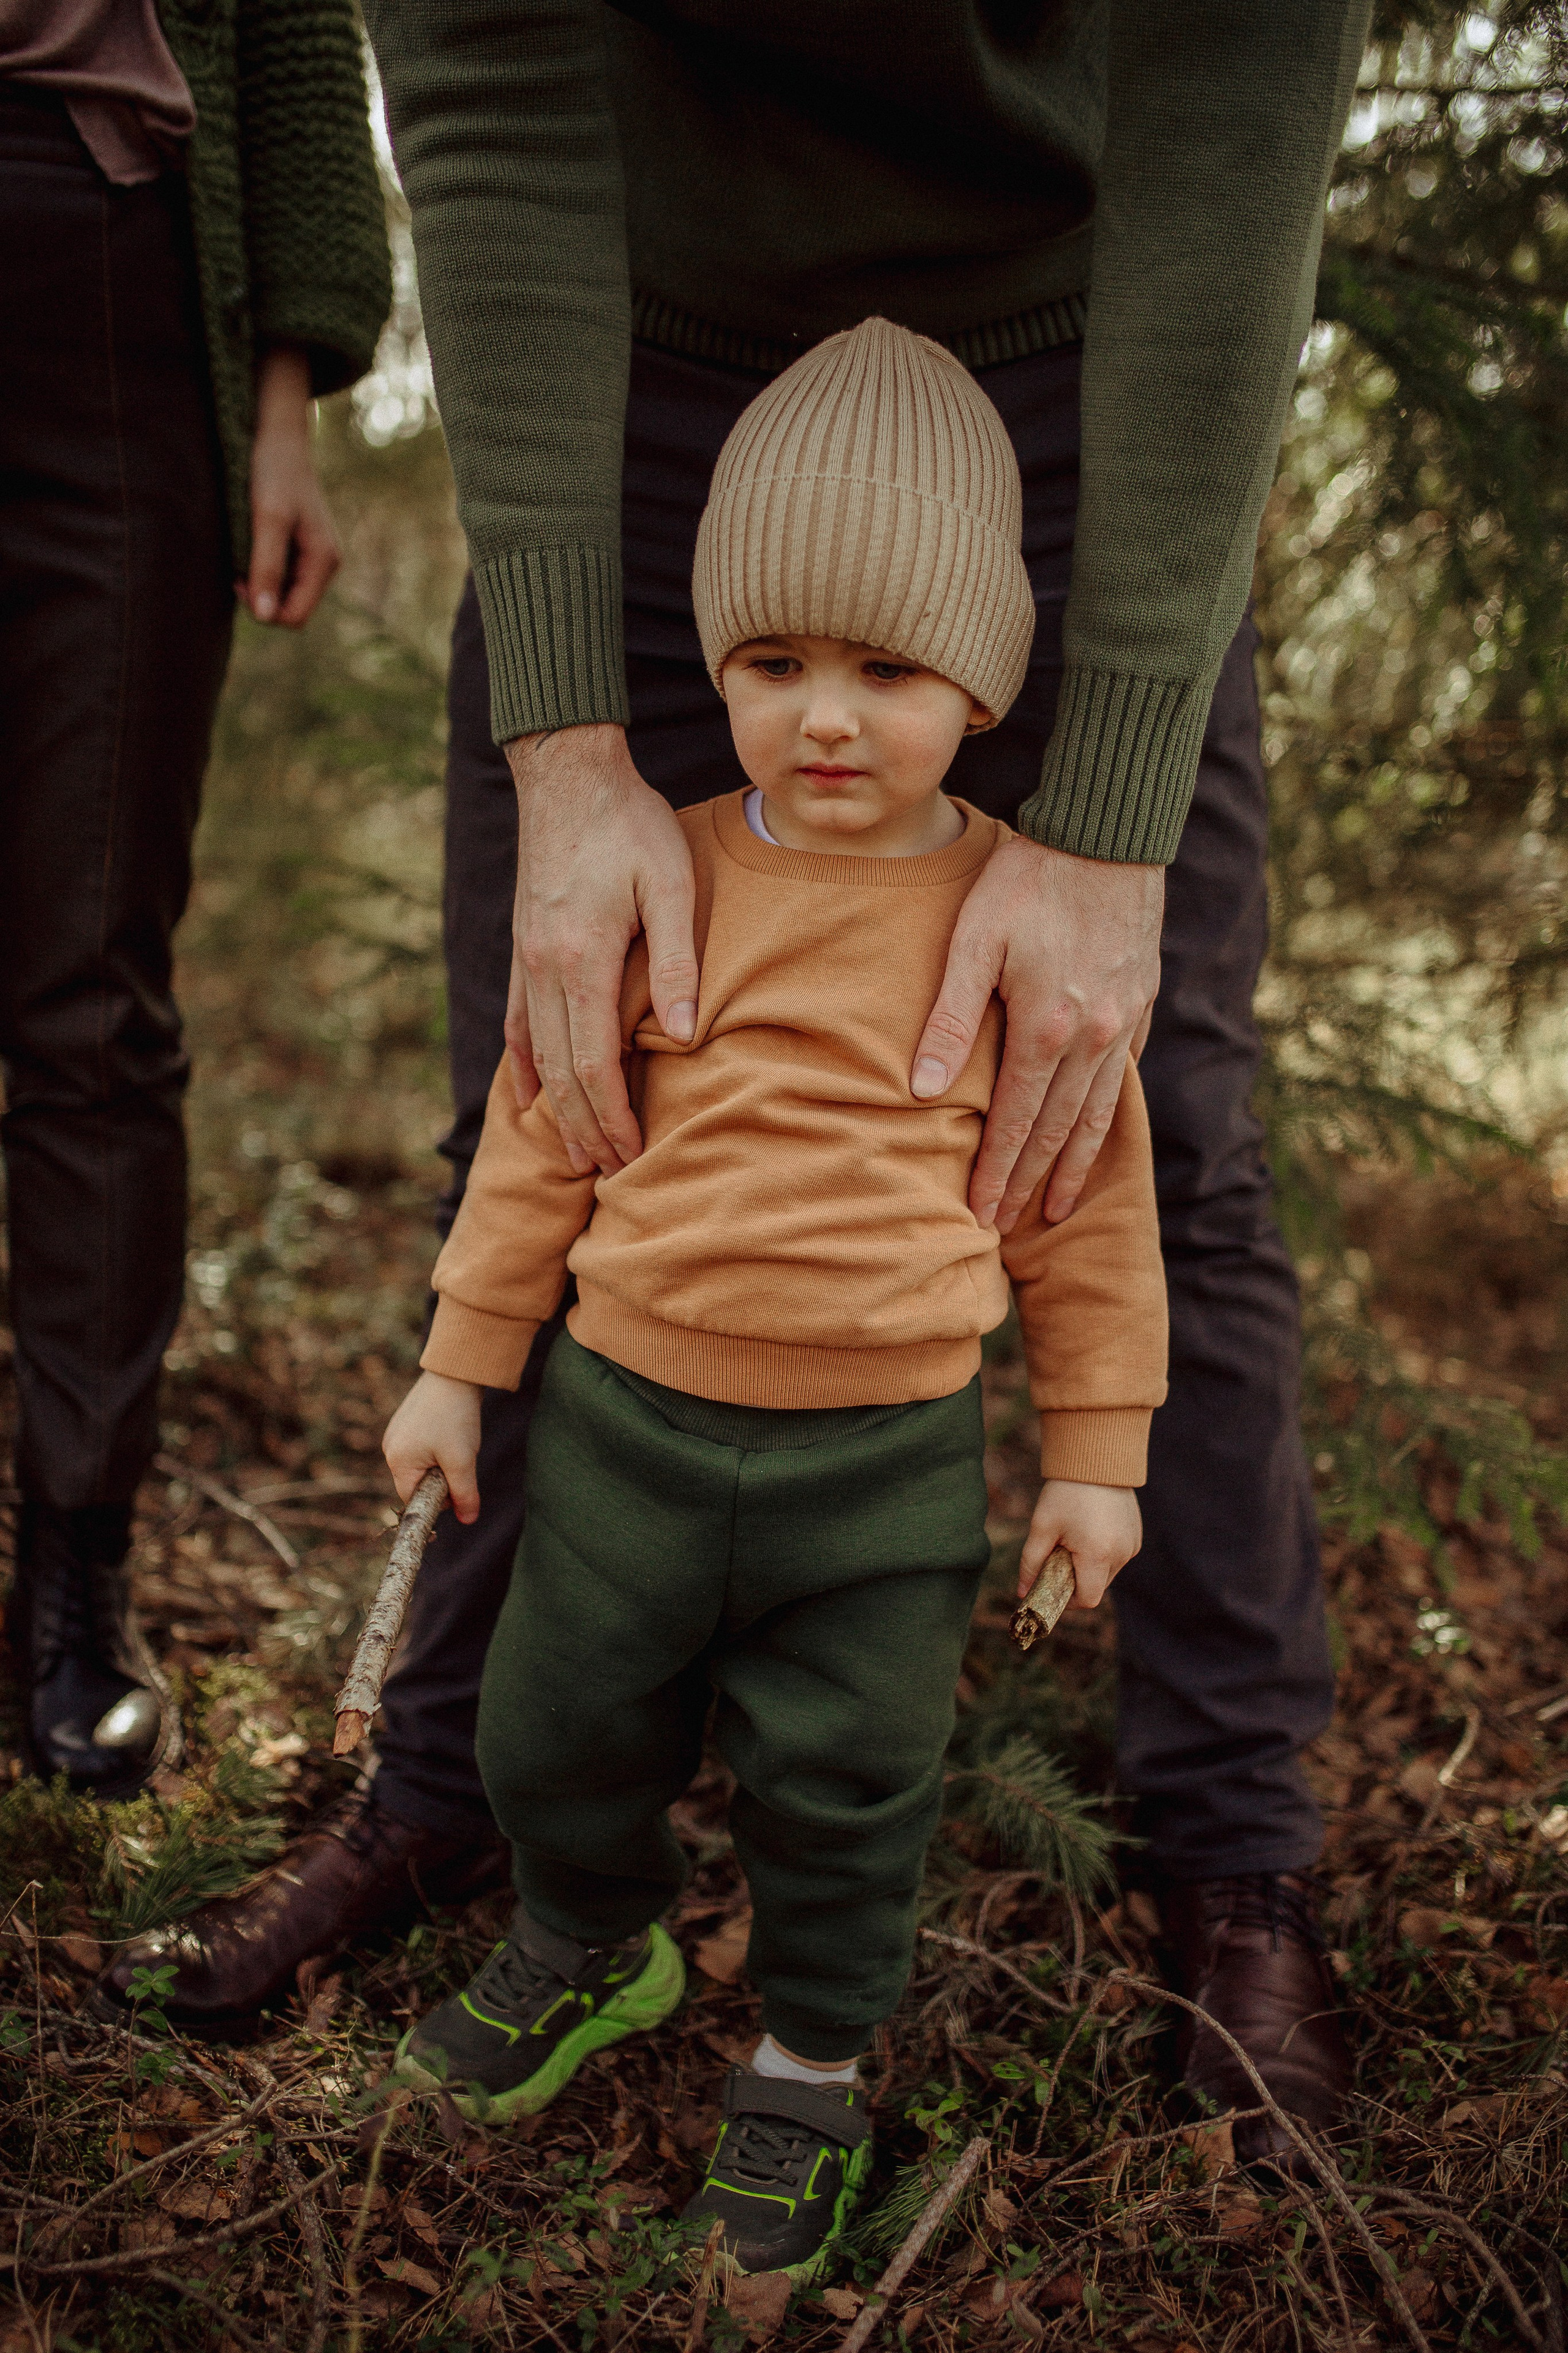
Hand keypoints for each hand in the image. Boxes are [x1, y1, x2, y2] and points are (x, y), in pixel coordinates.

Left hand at [239, 343, 340, 627]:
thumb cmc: (274, 471)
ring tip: (241, 553)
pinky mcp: (300, 545)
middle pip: (290, 608)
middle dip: (262, 597)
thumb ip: (267, 567)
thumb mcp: (268, 519)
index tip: (239, 581)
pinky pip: (281, 574)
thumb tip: (265, 617)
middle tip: (236, 569)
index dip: (265, 609)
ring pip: (284, 593)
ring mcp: (313, 555)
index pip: (295, 616)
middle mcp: (324, 563)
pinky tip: (248, 546)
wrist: (277, 434)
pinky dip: (261, 568)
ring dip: (260, 582)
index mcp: (324, 560)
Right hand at [383, 1371, 481, 1523]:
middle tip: (461, 1458)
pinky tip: (450, 1428)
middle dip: (441, 1478)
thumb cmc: (455, 1418)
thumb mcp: (463, 1461)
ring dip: (442, 1462)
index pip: (413, 1499)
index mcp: (397, 1461)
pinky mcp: (406, 1422)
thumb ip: (464, 1494)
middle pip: (416, 1483)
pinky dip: (439, 1447)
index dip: (438, 1500)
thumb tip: (469, 1520)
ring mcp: (396, 1434)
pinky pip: (422, 1448)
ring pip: (422, 1465)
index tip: (459, 1486)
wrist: (455, 1373)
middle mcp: (390, 1449)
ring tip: (456, 1439)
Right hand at [505, 724, 699, 1174]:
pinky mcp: (524, 948)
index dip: (612, 1117)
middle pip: (560, 1073)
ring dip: (557, 1109)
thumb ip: (676, 959)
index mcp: (580, 961)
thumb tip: (686, 1033)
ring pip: (536, 1055)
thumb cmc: (630, 824)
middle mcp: (544, 970)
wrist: (567, 773)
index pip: (592, 1064)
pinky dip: (524, 1066)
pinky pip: (518, 1022)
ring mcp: (527, 960)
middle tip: (610, 1173)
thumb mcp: (669, 882)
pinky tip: (531, 1095)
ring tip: (577, 1153)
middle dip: (586, 1129)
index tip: (633, 1155)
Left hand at [911, 834, 1163, 1232]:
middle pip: (1057, 1130)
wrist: (1109, 831)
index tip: (978, 1216)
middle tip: (1007, 1227)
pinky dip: (1108, 1114)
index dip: (996, 1173)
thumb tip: (924, 1091)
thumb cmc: (1028, 877)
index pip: (1015, 1123)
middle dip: (1029, 1183)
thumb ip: (950, 1017)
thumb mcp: (974, 938)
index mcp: (1045, 1030)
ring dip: (1076, 1164)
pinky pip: (1125, 1074)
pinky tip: (1096, 1132)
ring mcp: (1125, 1022)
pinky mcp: (1143, 1000)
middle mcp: (1093, 1039)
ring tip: (1059, 1207)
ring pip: (1098, 1113)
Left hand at [1020, 1478, 1141, 1612]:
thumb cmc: (1065, 1492)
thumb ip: (1031, 1563)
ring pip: (1108, 1572)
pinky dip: (1103, 1553)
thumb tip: (1021, 1592)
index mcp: (1097, 1555)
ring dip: (1091, 1566)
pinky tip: (1091, 1529)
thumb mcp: (1042, 1527)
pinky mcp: (1137, 1535)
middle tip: (1060, 1554)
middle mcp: (1121, 1555)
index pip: (1088, 1599)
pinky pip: (1118, 1556)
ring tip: (1076, 1537)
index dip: (1069, 1600)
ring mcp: (1132, 1545)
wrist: (1096, 1459)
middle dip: (1077, 1579)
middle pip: (1097, 1586)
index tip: (1053, 1585)